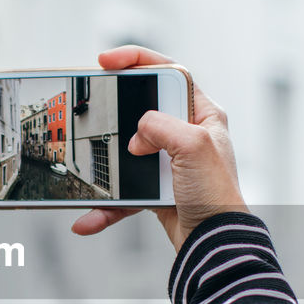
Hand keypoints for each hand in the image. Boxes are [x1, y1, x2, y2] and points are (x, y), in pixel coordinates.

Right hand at [71, 46, 247, 251]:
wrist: (213, 243)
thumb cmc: (216, 195)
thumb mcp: (193, 146)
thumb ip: (161, 126)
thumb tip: (138, 135)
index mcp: (203, 114)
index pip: (169, 72)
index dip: (138, 60)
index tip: (107, 61)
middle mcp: (187, 134)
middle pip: (142, 108)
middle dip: (117, 112)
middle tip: (96, 103)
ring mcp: (170, 161)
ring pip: (127, 151)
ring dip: (106, 165)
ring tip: (90, 164)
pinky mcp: (157, 187)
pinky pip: (124, 191)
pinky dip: (106, 206)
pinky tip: (88, 217)